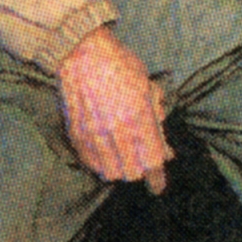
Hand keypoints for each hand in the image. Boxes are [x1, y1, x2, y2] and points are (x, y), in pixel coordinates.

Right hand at [56, 26, 172, 193]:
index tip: (159, 186)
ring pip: (109, 172)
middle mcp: (115, 131)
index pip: (151, 160)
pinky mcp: (76, 136)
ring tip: (126, 156)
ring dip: (120, 169)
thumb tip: (166, 148)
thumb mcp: (148, 87)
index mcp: (137, 117)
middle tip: (144, 160)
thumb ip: (157, 118)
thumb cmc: (121, 66)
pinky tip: (107, 154)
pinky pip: (90, 164)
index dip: (158, 177)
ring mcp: (93, 135)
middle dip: (141, 170)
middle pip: (131, 172)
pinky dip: (100, 165)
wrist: (83, 55)